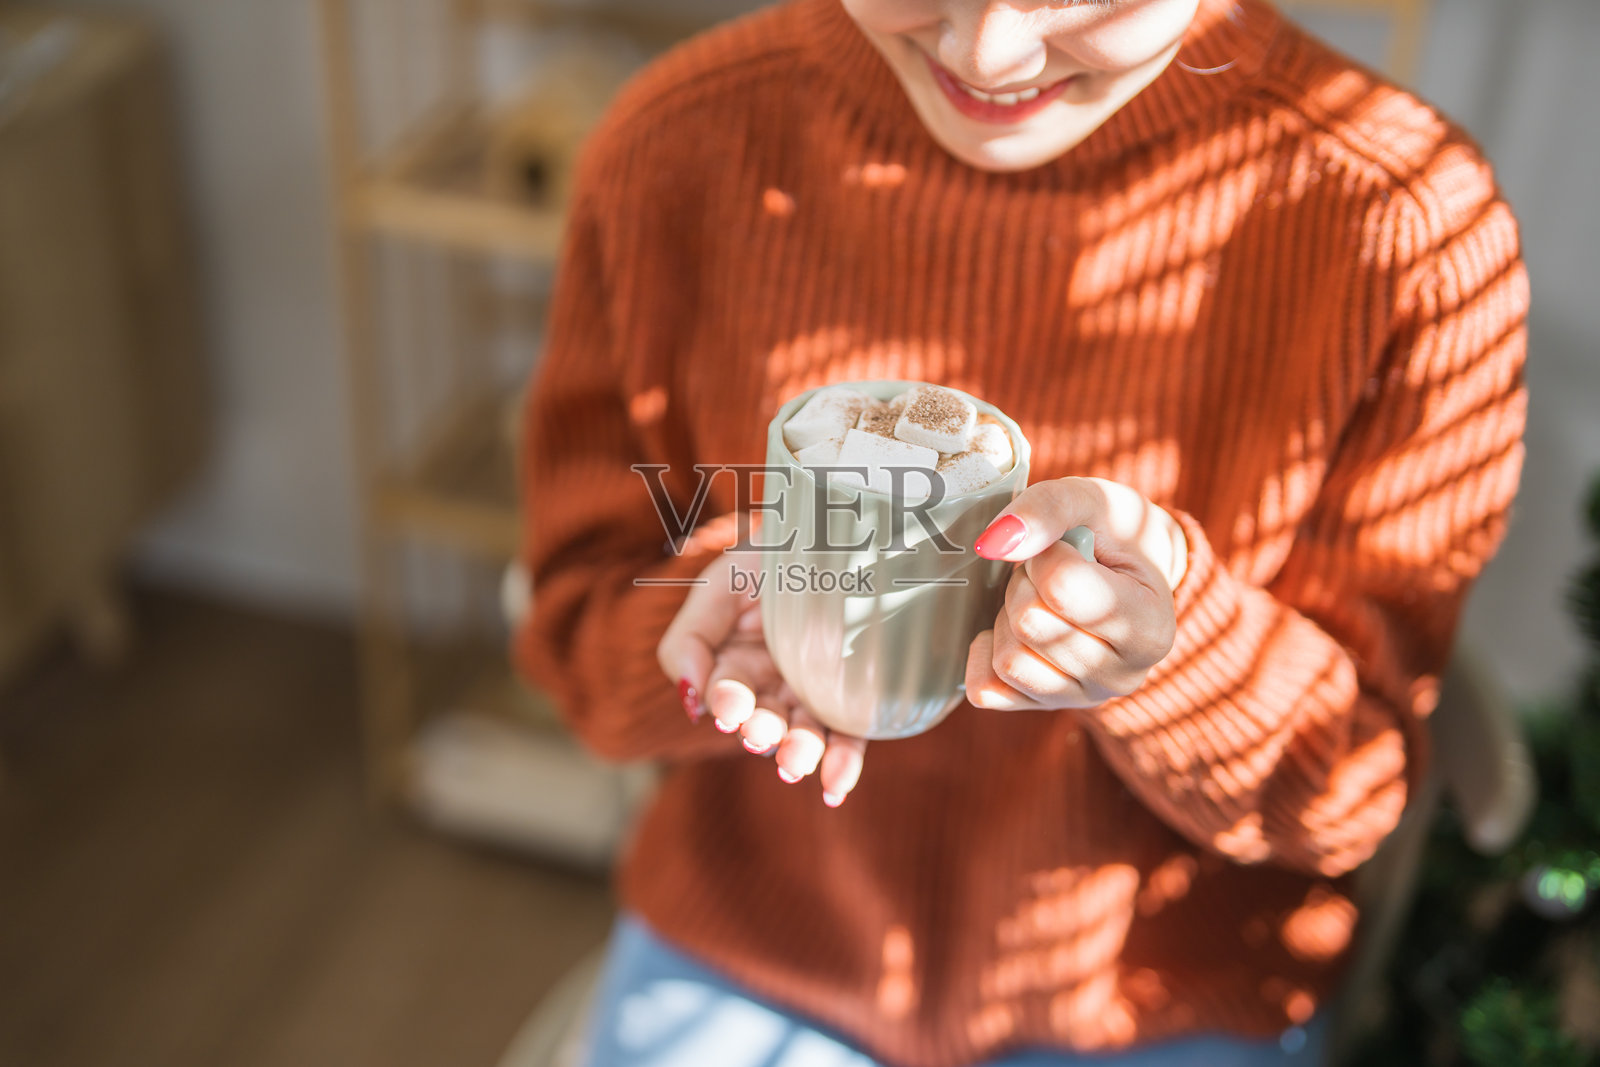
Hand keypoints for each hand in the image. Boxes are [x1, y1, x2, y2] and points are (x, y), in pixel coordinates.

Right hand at [657, 553, 867, 805]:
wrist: (835, 534)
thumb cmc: (769, 560)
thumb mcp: (719, 585)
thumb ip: (689, 640)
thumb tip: (692, 702)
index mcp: (732, 665)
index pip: (724, 694)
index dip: (727, 703)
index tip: (732, 704)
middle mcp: (769, 688)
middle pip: (762, 724)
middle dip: (762, 732)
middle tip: (765, 729)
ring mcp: (812, 696)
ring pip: (802, 737)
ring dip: (798, 754)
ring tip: (798, 759)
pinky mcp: (854, 700)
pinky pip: (848, 737)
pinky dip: (841, 763)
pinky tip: (834, 785)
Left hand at [965, 477, 1187, 709]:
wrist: (1125, 574)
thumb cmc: (1112, 534)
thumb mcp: (1093, 499)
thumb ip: (1048, 509)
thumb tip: (994, 544)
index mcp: (1152, 628)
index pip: (1061, 588)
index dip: (1048, 554)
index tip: (1069, 548)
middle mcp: (1124, 678)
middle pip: (1029, 623)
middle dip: (1026, 583)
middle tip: (1048, 571)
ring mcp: (1082, 700)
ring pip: (1008, 658)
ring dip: (1008, 615)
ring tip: (1038, 599)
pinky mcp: (1040, 708)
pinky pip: (985, 688)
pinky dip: (987, 650)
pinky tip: (1014, 629)